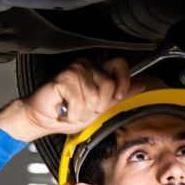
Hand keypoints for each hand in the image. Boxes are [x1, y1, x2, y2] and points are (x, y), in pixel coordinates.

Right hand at [0, 57, 140, 142]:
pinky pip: (80, 101)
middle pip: (109, 85)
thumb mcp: (100, 108)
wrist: (44, 120)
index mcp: (98, 71)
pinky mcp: (63, 78)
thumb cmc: (68, 114)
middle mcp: (87, 66)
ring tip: (73, 109)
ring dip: (84, 111)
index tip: (118, 96)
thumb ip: (118, 96)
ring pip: (95, 96)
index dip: (124, 81)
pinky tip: (66, 109)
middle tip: (85, 108)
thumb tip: (140, 85)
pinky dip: (74, 112)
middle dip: (99, 105)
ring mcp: (75, 70)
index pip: (120, 64)